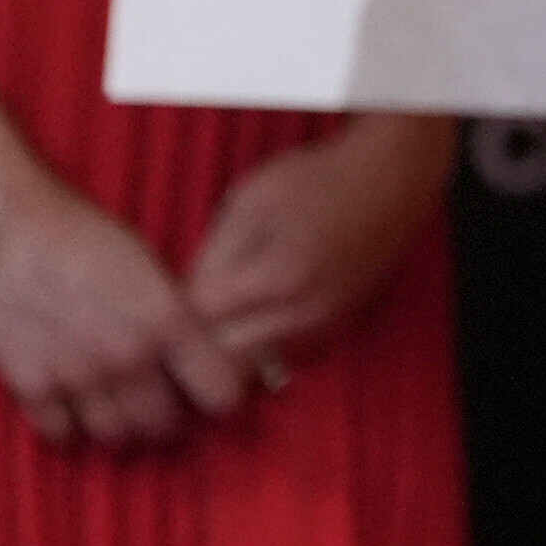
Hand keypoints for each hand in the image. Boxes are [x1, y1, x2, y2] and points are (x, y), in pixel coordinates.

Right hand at [0, 166, 252, 448]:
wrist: (6, 229)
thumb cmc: (82, 234)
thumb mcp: (149, 266)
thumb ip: (173, 313)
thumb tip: (196, 348)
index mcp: (167, 321)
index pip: (219, 393)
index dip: (220, 396)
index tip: (212, 391)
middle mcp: (126, 356)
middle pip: (164, 426)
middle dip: (169, 418)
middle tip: (162, 403)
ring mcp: (76, 376)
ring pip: (114, 438)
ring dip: (122, 428)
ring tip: (120, 407)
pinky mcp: (29, 386)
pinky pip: (61, 434)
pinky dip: (71, 428)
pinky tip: (74, 406)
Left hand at [186, 114, 450, 380]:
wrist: (394, 176)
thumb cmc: (320, 178)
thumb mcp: (252, 200)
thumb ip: (214, 255)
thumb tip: (180, 301)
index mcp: (276, 279)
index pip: (198, 325)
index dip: (168, 318)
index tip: (151, 309)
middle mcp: (302, 313)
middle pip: (222, 361)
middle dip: (192, 348)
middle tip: (171, 327)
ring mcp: (322, 325)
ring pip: (252, 369)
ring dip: (223, 355)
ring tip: (205, 328)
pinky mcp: (335, 328)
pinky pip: (280, 358)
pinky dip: (255, 349)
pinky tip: (245, 322)